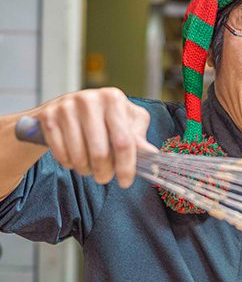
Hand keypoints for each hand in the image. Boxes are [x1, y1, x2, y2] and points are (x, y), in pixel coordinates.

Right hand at [36, 88, 155, 187]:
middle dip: (104, 173)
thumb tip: (153, 156)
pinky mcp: (48, 117)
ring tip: (89, 167)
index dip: (126, 167)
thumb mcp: (125, 123)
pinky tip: (73, 159)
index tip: (125, 182)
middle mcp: (90, 99)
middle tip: (104, 178)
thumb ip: (138, 139)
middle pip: (101, 153)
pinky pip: (62, 154)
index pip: (124, 142)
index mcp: (113, 99)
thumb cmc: (103, 119)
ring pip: (80, 157)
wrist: (65, 110)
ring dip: (86, 170)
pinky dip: (69, 164)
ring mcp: (66, 107)